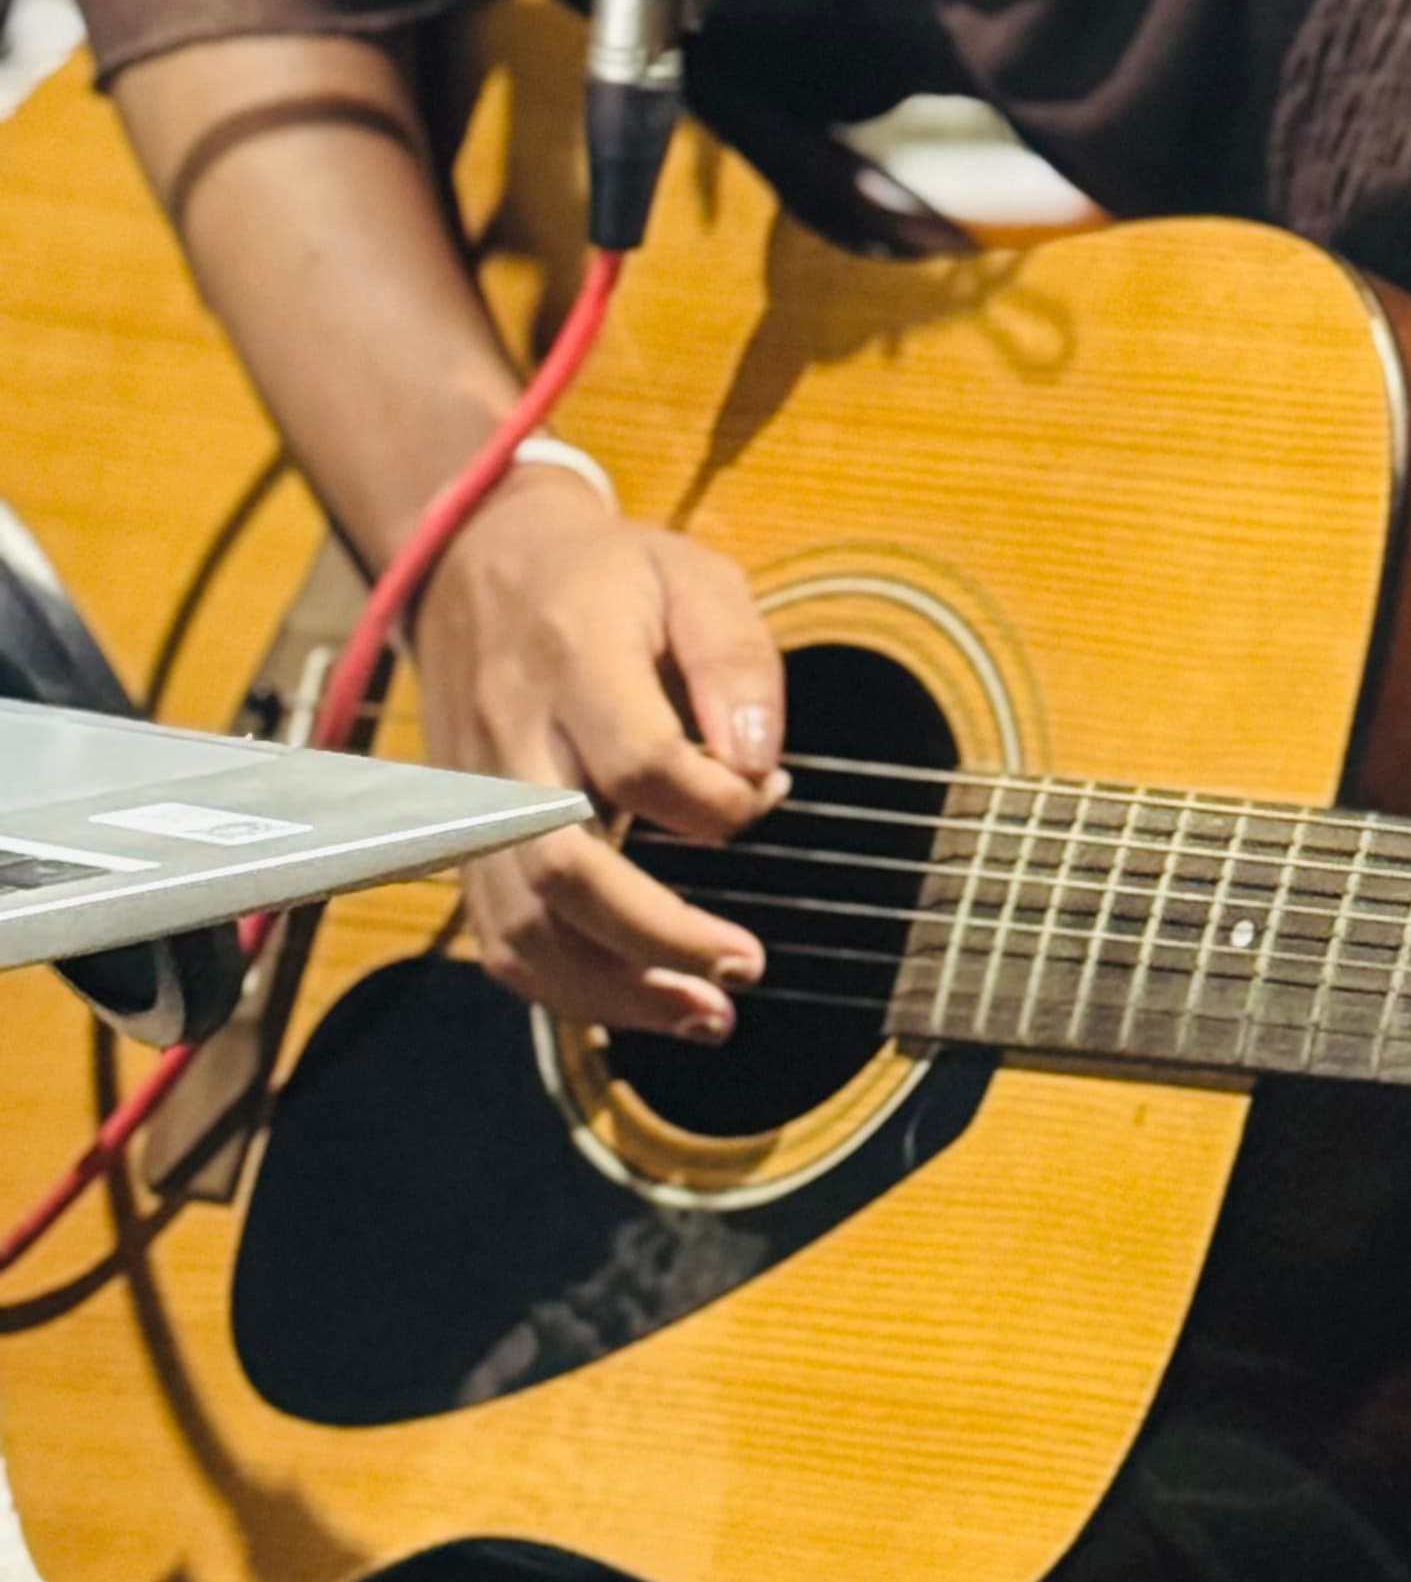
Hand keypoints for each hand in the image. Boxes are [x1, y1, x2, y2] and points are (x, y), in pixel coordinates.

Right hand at [408, 467, 786, 1037]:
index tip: (769, 793)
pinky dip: (565, 988)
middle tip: (746, 967)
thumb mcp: (695, 577)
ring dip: (614, 990)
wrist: (479, 566)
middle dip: (661, 937)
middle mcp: (512, 740)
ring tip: (706, 1015)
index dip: (719, 803)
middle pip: (566, 867)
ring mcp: (478, 798)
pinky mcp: (469, 837)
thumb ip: (738, 664)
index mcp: (574, 661)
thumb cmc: (610, 578)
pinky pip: (499, 934)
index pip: (640, 763)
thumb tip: (760, 768)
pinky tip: (639, 1002)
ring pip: (522, 925)